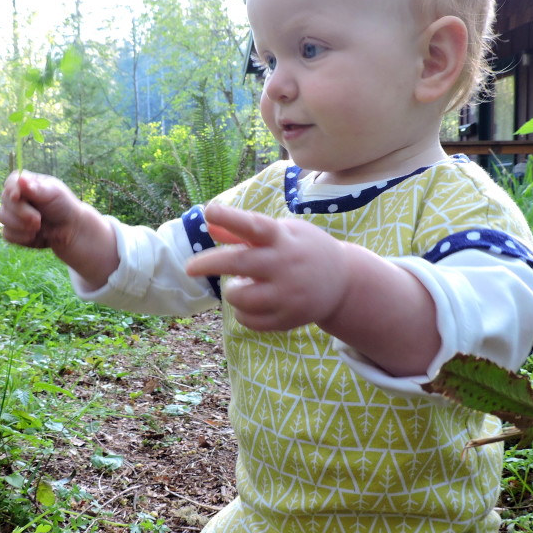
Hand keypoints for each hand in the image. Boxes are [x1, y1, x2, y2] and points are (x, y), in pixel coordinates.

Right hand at [0, 171, 85, 250]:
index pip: (10, 182)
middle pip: (4, 200)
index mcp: (25, 183)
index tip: (17, 197)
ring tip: (39, 227)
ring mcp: (12, 214)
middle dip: (21, 212)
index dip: (11, 189)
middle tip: (38, 219)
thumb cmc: (64, 206)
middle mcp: (15, 197)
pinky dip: (21, 237)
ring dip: (21, 225)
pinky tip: (34, 236)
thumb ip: (37, 188)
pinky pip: (7, 234)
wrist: (70, 230)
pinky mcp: (12, 231)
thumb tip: (20, 179)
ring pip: (2, 218)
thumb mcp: (55, 193)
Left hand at [185, 202, 350, 331]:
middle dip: (208, 263)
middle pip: (239, 263)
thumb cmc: (303, 251)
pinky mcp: (288, 319)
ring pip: (240, 297)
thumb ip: (243, 230)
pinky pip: (249, 320)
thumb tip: (208, 222)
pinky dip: (242, 312)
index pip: (255, 226)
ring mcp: (288, 294)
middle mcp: (285, 265)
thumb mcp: (282, 232)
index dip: (231, 218)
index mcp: (283, 239)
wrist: (343, 283)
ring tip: (243, 285)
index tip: (209, 212)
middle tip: (189, 268)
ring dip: (232, 291)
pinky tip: (253, 304)